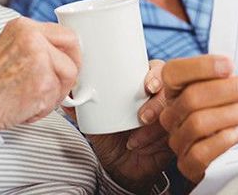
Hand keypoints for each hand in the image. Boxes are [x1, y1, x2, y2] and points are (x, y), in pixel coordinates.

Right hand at [0, 16, 79, 129]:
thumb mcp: (8, 49)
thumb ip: (36, 46)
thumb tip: (66, 56)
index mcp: (22, 26)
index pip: (66, 33)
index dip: (71, 52)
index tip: (68, 64)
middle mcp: (32, 37)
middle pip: (73, 51)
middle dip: (70, 71)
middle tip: (60, 85)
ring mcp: (39, 59)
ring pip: (69, 76)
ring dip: (55, 93)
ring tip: (32, 98)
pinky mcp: (44, 83)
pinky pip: (58, 97)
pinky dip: (44, 108)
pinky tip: (25, 107)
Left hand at [85, 60, 173, 193]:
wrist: (121, 167)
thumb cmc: (110, 136)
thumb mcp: (94, 119)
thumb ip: (81, 106)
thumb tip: (65, 93)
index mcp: (142, 85)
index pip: (157, 69)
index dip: (156, 73)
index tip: (148, 84)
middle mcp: (159, 97)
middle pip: (170, 88)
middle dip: (158, 100)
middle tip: (142, 115)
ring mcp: (169, 115)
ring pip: (172, 111)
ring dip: (153, 124)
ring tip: (136, 133)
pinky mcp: (172, 135)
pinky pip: (173, 132)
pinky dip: (155, 139)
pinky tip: (138, 144)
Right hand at [160, 55, 237, 183]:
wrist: (210, 149)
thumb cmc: (216, 111)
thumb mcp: (214, 89)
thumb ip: (221, 76)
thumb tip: (236, 66)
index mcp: (173, 90)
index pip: (174, 72)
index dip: (201, 66)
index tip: (229, 64)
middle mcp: (171, 113)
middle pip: (192, 97)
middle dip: (230, 89)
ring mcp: (177, 138)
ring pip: (197, 123)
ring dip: (232, 113)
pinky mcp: (187, 163)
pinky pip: (201, 152)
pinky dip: (225, 139)